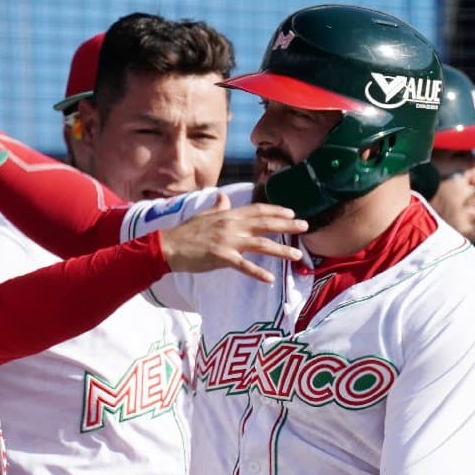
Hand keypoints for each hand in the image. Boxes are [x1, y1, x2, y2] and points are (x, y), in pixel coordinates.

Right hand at [159, 192, 305, 282]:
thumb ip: (217, 208)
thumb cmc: (185, 232)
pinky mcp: (221, 258)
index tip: (292, 212)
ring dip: (281, 250)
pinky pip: (244, 266)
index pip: (258, 210)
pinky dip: (258, 272)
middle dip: (288, 225)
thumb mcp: (203, 215)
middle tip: (306, 226)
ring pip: (261, 245)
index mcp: (229, 215)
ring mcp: (227, 241)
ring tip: (297, 255)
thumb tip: (222, 197)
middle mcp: (232, 225)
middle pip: (265, 224)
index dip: (277, 210)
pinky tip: (270, 278)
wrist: (168, 246)